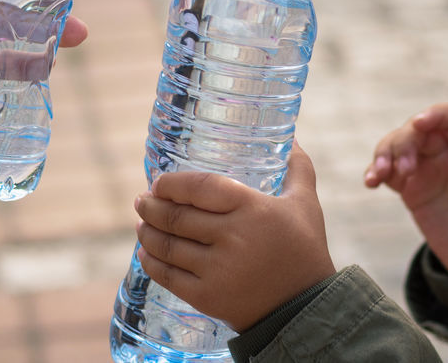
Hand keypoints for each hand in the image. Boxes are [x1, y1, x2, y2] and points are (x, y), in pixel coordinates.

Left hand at [132, 142, 335, 331]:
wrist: (306, 310)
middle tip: (142, 200)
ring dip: (147, 232)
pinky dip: (152, 263)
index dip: (172, 183)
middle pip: (177, 216)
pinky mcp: (208, 297)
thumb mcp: (306, 204)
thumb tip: (290, 138)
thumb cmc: (305, 250)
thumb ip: (297, 168)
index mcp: (252, 208)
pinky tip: (145, 253)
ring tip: (141, 223)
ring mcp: (217, 269)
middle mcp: (231, 237)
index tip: (158, 183)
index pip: (199, 187)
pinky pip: (168, 277)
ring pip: (168, 245)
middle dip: (151, 206)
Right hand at [363, 103, 447, 277]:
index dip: (436, 115)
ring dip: (384, 154)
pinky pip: (386, 172)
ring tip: (380, 175)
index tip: (419, 123)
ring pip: (396, 146)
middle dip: (405, 142)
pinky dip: (375, 173)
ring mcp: (424, 168)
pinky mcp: (409, 187)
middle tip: (405, 169)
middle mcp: (445, 152)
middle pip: (417, 130)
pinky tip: (371, 182)